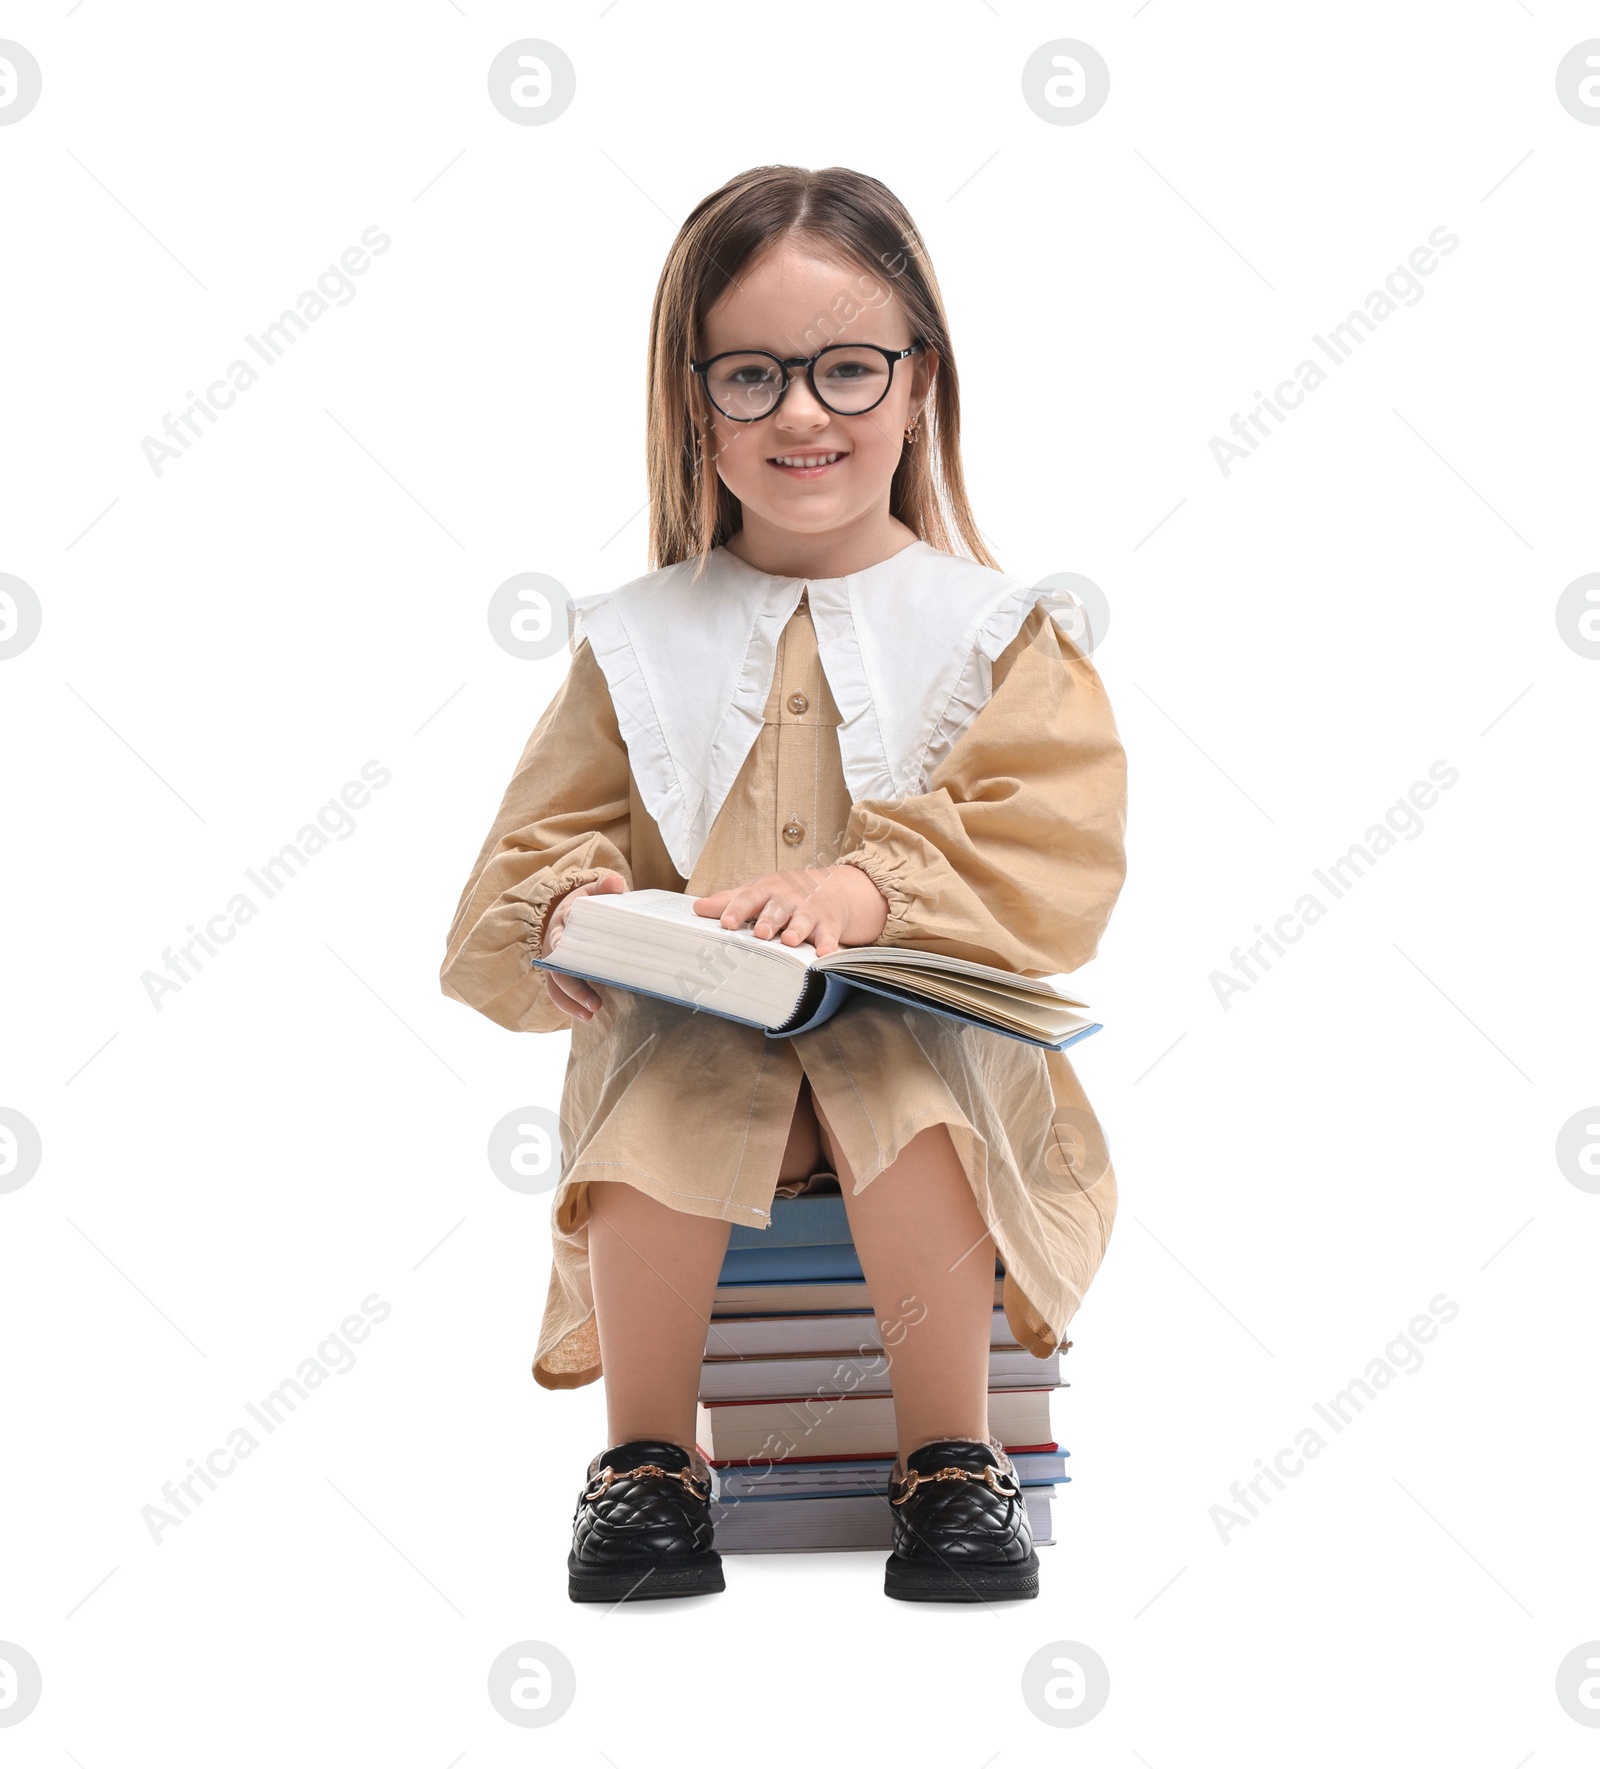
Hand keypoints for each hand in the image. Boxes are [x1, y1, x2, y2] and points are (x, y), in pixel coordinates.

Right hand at [541, 871, 625, 1020]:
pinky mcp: (558, 973)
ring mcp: (554, 961)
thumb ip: (605, 887)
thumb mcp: (595, 891)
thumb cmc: (588, 905)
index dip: (566, 947)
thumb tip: (615, 883)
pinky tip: (586, 1017)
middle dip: (575, 986)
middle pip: (559, 967)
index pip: (562, 934)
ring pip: (556, 984)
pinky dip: (569, 1006)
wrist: (571, 912)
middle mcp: (554, 943)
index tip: (574, 960)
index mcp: (564, 921)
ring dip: (572, 1000)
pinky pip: (557, 993)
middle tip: (596, 1003)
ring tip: (591, 1014)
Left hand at [692, 865, 887, 958]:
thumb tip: (696, 908)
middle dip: (769, 919)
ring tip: (789, 941)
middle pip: (777, 908)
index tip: (726, 923)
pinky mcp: (829, 925)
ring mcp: (809, 912)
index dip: (737, 910)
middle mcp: (787, 900)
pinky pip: (829, 935)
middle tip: (761, 933)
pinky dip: (828, 944)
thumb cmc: (783, 894)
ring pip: (803, 920)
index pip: (749, 899)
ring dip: (797, 929)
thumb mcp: (756, 892)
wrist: (830, 888)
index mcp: (765, 891)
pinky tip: (824, 954)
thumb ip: (728, 901)